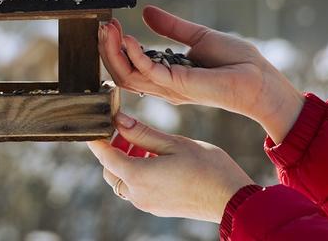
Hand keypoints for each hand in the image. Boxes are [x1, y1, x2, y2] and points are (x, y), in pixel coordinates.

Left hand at [88, 112, 253, 222]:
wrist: (232, 198)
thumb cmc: (207, 168)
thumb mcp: (174, 143)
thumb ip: (143, 133)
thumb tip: (119, 120)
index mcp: (137, 176)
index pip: (105, 156)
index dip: (97, 140)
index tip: (95, 127)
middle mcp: (137, 194)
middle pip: (111, 171)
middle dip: (114, 150)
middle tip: (127, 132)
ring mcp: (147, 204)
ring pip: (122, 182)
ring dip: (126, 162)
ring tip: (145, 145)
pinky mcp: (157, 208)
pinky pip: (136, 190)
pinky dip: (137, 174)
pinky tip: (157, 160)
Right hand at [99, 5, 303, 143]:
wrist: (261, 80)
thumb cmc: (237, 63)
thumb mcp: (198, 37)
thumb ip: (171, 27)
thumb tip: (147, 12)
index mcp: (167, 74)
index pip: (129, 66)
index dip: (116, 46)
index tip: (110, 24)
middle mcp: (164, 85)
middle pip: (121, 74)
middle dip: (107, 50)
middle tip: (102, 26)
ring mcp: (170, 88)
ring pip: (127, 76)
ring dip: (114, 51)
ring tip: (109, 29)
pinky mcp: (180, 85)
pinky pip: (148, 72)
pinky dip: (134, 54)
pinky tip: (127, 37)